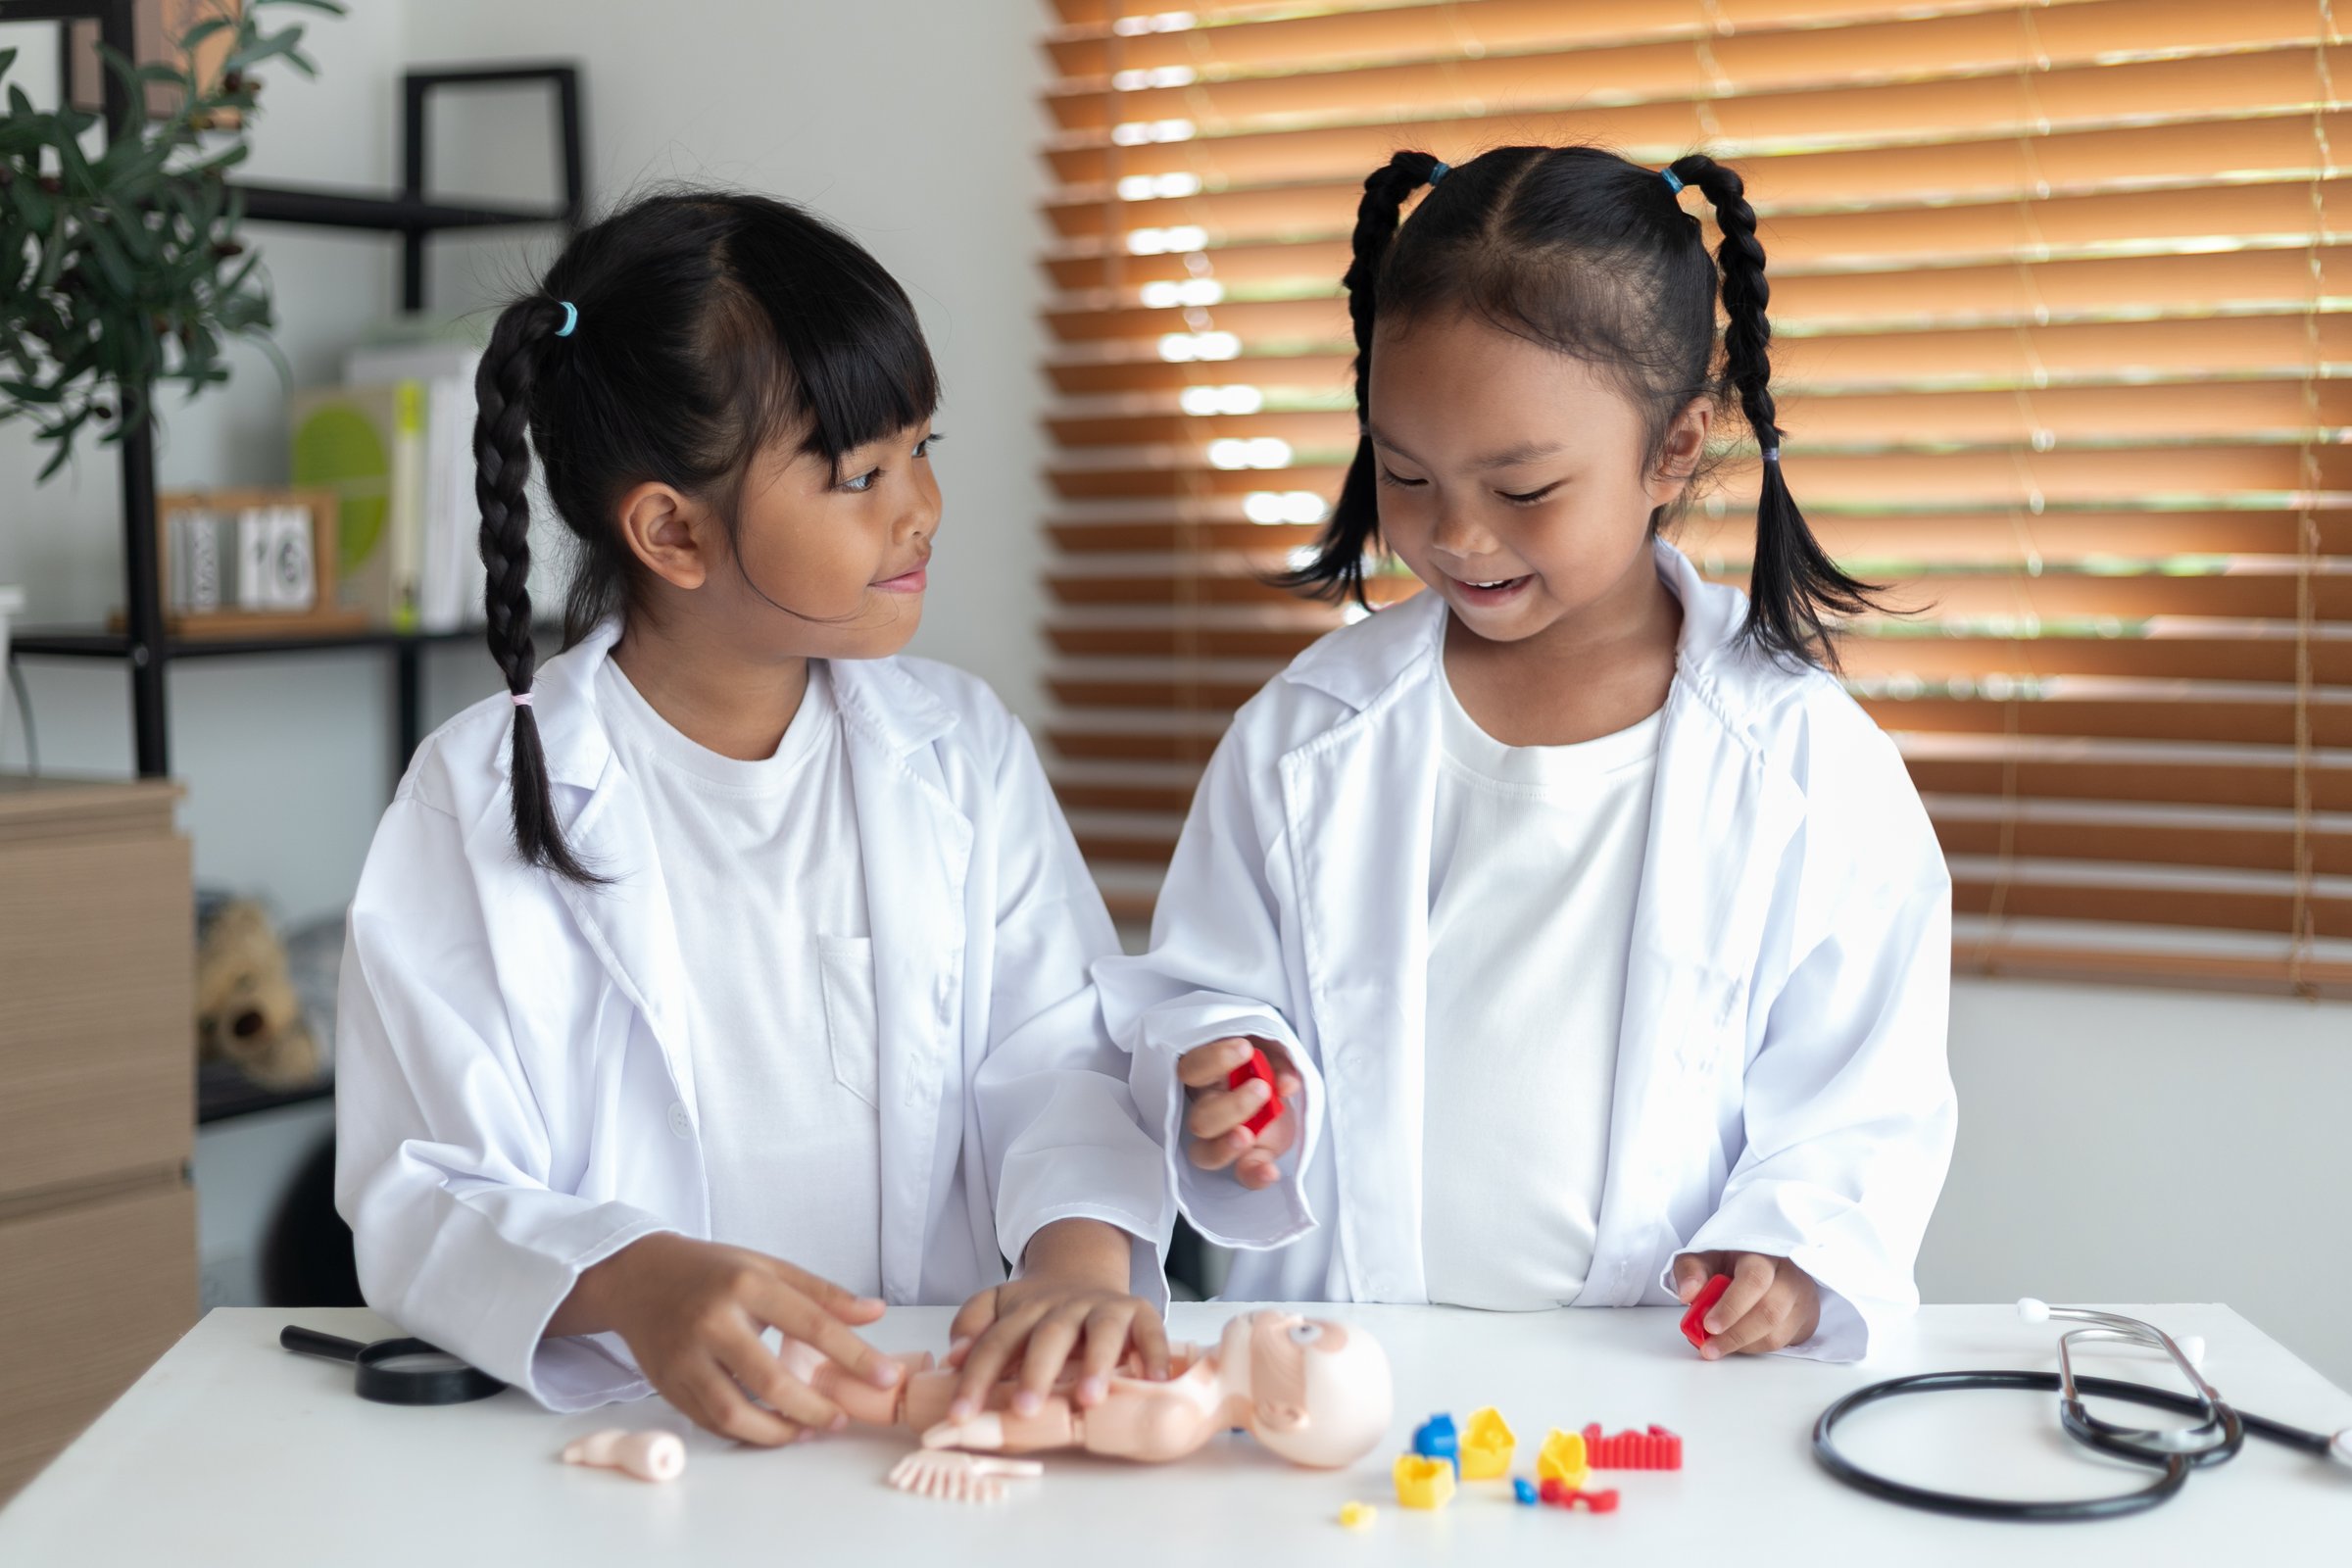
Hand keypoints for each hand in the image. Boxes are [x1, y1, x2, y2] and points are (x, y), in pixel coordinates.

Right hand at [548, 1233, 902, 1445]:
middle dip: (813, 1408)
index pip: (812, 1325)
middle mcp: (713, 1321)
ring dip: (776, 1431)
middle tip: (839, 1418)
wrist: (638, 1276)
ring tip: (806, 1429)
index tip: (887, 1377)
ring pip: (734, 1413)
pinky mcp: (667, 1383)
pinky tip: (771, 1428)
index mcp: (747, 1284)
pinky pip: (710, 1421)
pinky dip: (745, 1432)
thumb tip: (875, 1314)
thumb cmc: (712, 1271)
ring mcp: (685, 1357)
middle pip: (771, 1380)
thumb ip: (823, 1294)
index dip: (855, 1356)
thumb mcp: (768, 1268)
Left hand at [943, 1219, 1169, 1422]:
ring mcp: (1104, 1308)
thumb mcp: (999, 1307)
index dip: (976, 1378)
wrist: (1085, 1270)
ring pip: (1101, 1330)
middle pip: (1048, 1335)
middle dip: (1036, 1372)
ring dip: (1096, 1362)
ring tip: (1089, 1399)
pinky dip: (1155, 1354)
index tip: (959, 1415)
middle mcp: (1064, 1307)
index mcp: (1025, 1309)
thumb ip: (973, 1326)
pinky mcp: (1140, 1313)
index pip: (996, 1342)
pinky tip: (1154, 1382)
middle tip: (1024, 1409)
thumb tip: (953, 1357)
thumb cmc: (1040, 1309)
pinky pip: (1151, 1331)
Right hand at [1176, 1036, 1301, 1188]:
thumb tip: (1286, 1084)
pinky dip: (1255, 1176)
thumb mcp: (1270, 1050)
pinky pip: (1243, 1173)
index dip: (1214, 1060)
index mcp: (1208, 1075)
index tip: (1245, 1049)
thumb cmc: (1262, 1064)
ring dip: (1225, 1146)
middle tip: (1261, 1088)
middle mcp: (1209, 1109)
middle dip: (1231, 1106)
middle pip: (1200, 1120)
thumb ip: (1277, 1061)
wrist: (1279, 1089)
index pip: (1192, 1068)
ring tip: (1248, 1135)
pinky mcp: (1249, 1157)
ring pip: (1204, 1153)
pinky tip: (1270, 1171)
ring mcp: (1225, 1138)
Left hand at [1671, 1251, 1820, 1358]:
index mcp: (1764, 1253)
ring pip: (1777, 1333)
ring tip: (1715, 1346)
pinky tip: (1736, 1343)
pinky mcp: (1806, 1320)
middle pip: (1770, 1311)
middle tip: (1708, 1346)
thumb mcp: (1705, 1256)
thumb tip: (1688, 1293)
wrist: (1763, 1264)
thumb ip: (1691, 1270)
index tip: (1708, 1324)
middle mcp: (1790, 1275)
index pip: (1755, 1279)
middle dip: (1735, 1333)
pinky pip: (1782, 1343)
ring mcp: (1802, 1299)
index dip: (1731, 1306)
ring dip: (1742, 1345)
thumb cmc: (1731, 1261)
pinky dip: (1754, 1348)